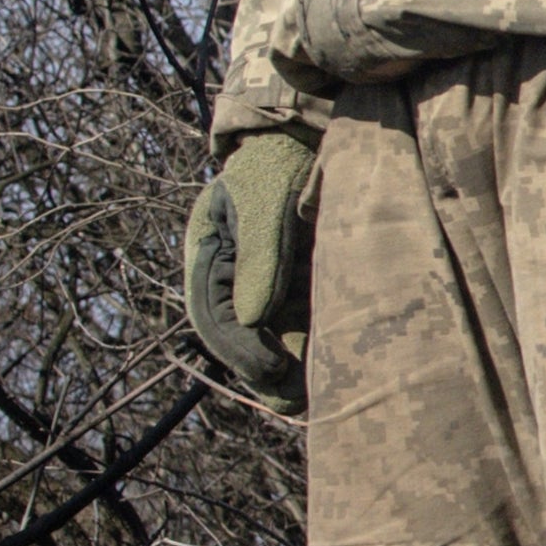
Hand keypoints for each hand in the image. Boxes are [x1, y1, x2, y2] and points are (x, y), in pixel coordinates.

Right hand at [183, 128, 316, 411]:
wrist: (308, 141)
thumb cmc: (278, 163)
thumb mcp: (265, 199)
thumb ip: (260, 254)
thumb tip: (251, 318)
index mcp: (208, 259)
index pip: (216, 320)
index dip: (243, 351)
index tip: (272, 370)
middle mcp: (231, 282)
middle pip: (242, 342)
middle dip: (267, 374)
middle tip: (297, 403)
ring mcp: (263, 288)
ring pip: (271, 341)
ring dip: (291, 371)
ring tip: (319, 400)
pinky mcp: (296, 290)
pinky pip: (298, 329)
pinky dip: (313, 350)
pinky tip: (336, 371)